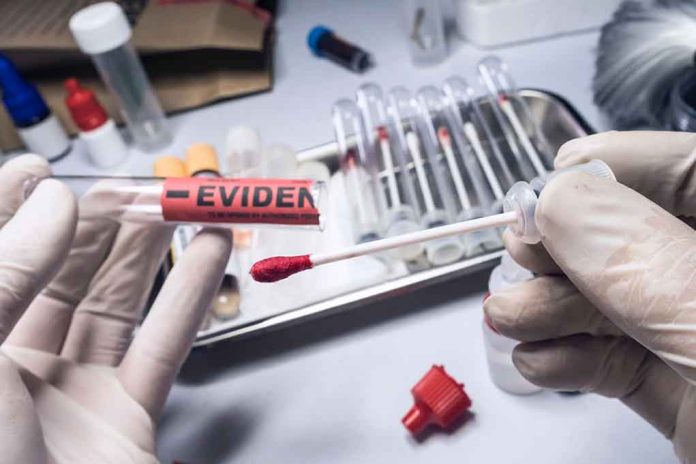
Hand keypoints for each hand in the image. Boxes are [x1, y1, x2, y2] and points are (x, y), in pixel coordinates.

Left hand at [0, 154, 230, 462]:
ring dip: (151, 251)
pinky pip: (161, 344)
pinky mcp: (124, 416)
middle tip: (139, 185)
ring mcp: (70, 392)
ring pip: (115, 302)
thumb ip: (5, 272)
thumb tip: (52, 202)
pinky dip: (189, 297)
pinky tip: (208, 257)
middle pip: (60, 274)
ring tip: (182, 206)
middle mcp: (9, 366)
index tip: (42, 169)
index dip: (9, 206)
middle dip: (101, 223)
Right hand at [484, 131, 695, 461]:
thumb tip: (564, 200)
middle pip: (633, 234)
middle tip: (525, 264)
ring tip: (517, 320)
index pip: (687, 170)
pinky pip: (613, 355)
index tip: (550, 197)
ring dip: (550, 307)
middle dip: (565, 251)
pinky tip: (545, 360)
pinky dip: (568, 356)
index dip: (613, 174)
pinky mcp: (683, 388)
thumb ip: (646, 264)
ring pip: (613, 298)